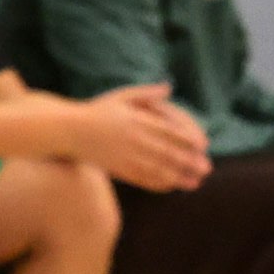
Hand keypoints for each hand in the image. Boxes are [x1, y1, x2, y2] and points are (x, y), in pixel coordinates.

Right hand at [75, 82, 212, 190]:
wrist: (65, 130)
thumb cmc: (95, 111)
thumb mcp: (120, 96)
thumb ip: (145, 93)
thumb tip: (169, 86)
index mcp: (136, 121)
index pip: (168, 131)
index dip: (188, 140)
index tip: (204, 146)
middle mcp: (132, 140)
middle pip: (166, 152)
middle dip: (188, 162)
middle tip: (207, 169)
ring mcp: (123, 156)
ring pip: (155, 169)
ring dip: (178, 177)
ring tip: (196, 183)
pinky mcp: (115, 168)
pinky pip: (140, 178)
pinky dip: (157, 184)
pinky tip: (171, 187)